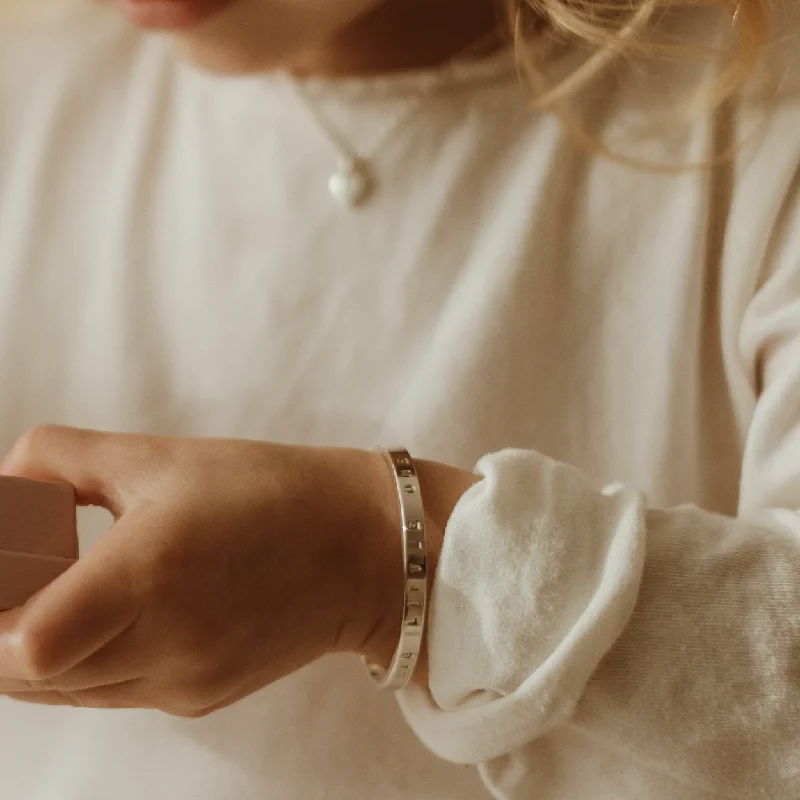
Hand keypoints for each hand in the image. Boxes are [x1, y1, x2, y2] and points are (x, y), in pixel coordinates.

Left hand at [0, 426, 476, 714]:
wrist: (363, 547)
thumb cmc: (270, 491)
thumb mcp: (162, 455)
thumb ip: (61, 459)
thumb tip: (6, 485)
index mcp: (151, 570)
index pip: (22, 641)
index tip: (7, 562)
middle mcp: (164, 641)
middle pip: (24, 673)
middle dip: (3, 624)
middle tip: (31, 568)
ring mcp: (183, 680)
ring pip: (62, 690)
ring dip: (40, 647)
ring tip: (80, 585)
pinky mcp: (200, 697)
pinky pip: (111, 692)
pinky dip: (88, 661)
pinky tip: (124, 610)